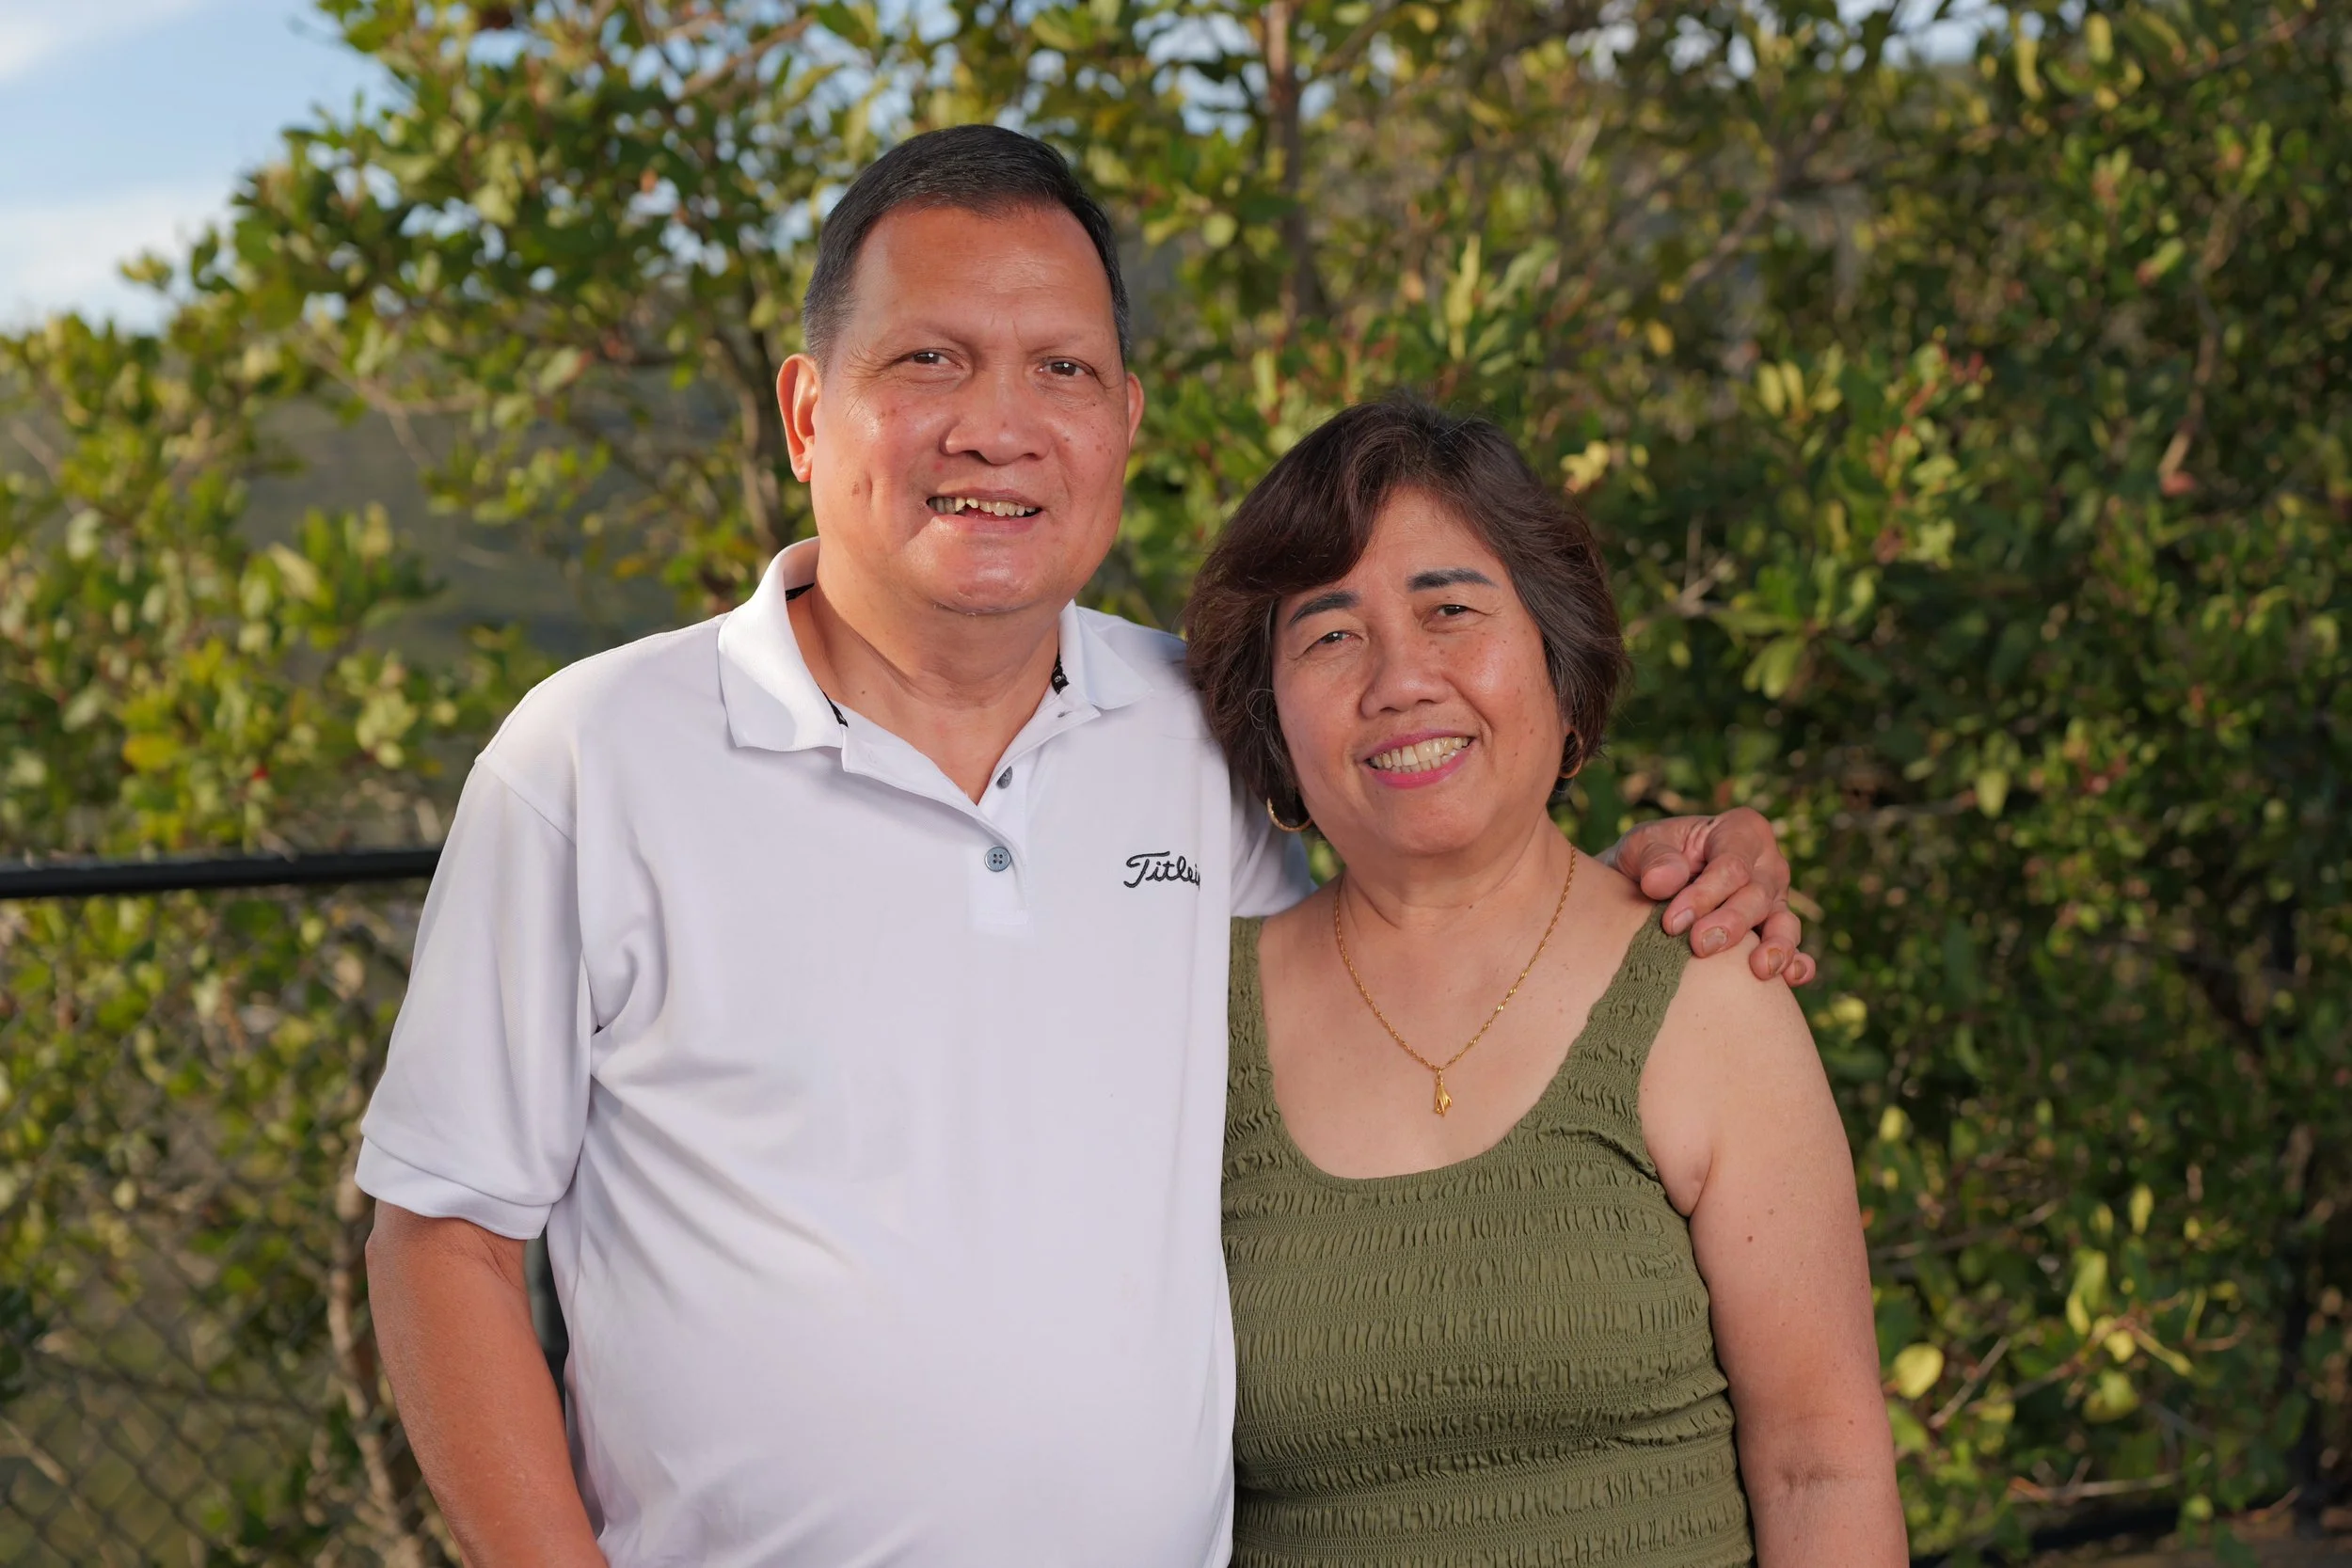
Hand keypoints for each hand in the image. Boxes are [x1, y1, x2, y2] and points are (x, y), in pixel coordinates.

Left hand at [1599, 806, 1815, 983]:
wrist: (1646, 886)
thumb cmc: (1650, 859)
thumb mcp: (1641, 846)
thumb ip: (1653, 858)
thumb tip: (1662, 882)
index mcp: (1741, 830)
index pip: (1731, 866)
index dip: (1704, 895)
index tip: (1672, 923)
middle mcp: (1767, 864)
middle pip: (1757, 895)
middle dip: (1731, 923)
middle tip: (1700, 946)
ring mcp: (1776, 899)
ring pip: (1783, 922)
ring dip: (1775, 946)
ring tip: (1760, 969)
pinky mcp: (1776, 931)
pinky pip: (1794, 949)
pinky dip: (1797, 964)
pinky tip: (1791, 978)